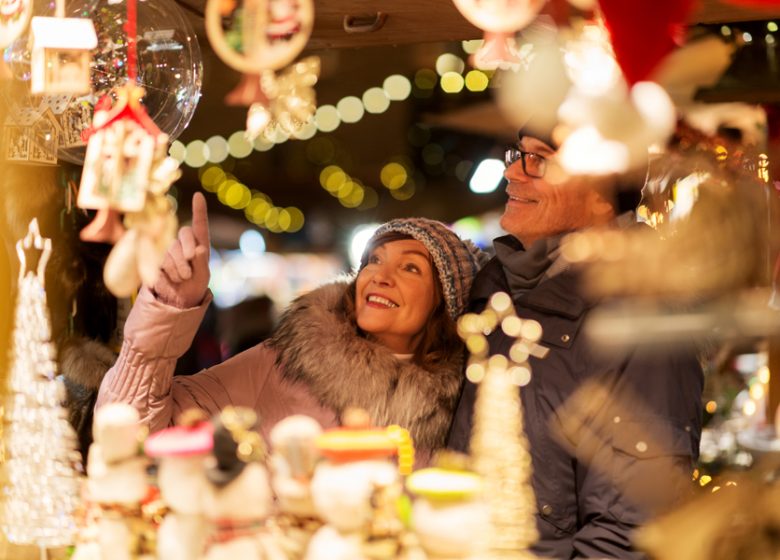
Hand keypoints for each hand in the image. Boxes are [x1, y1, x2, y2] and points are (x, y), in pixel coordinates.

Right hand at [151, 192, 210, 308]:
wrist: (177, 300)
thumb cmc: (194, 286)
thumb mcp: (203, 276)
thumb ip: (202, 262)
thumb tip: (199, 249)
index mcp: (199, 245)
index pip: (200, 225)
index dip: (199, 210)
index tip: (198, 195)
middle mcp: (183, 244)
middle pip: (184, 234)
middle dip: (188, 250)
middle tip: (189, 271)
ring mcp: (168, 250)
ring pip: (171, 249)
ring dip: (178, 267)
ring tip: (182, 278)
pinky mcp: (155, 259)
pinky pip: (160, 260)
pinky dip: (168, 272)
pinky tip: (171, 280)